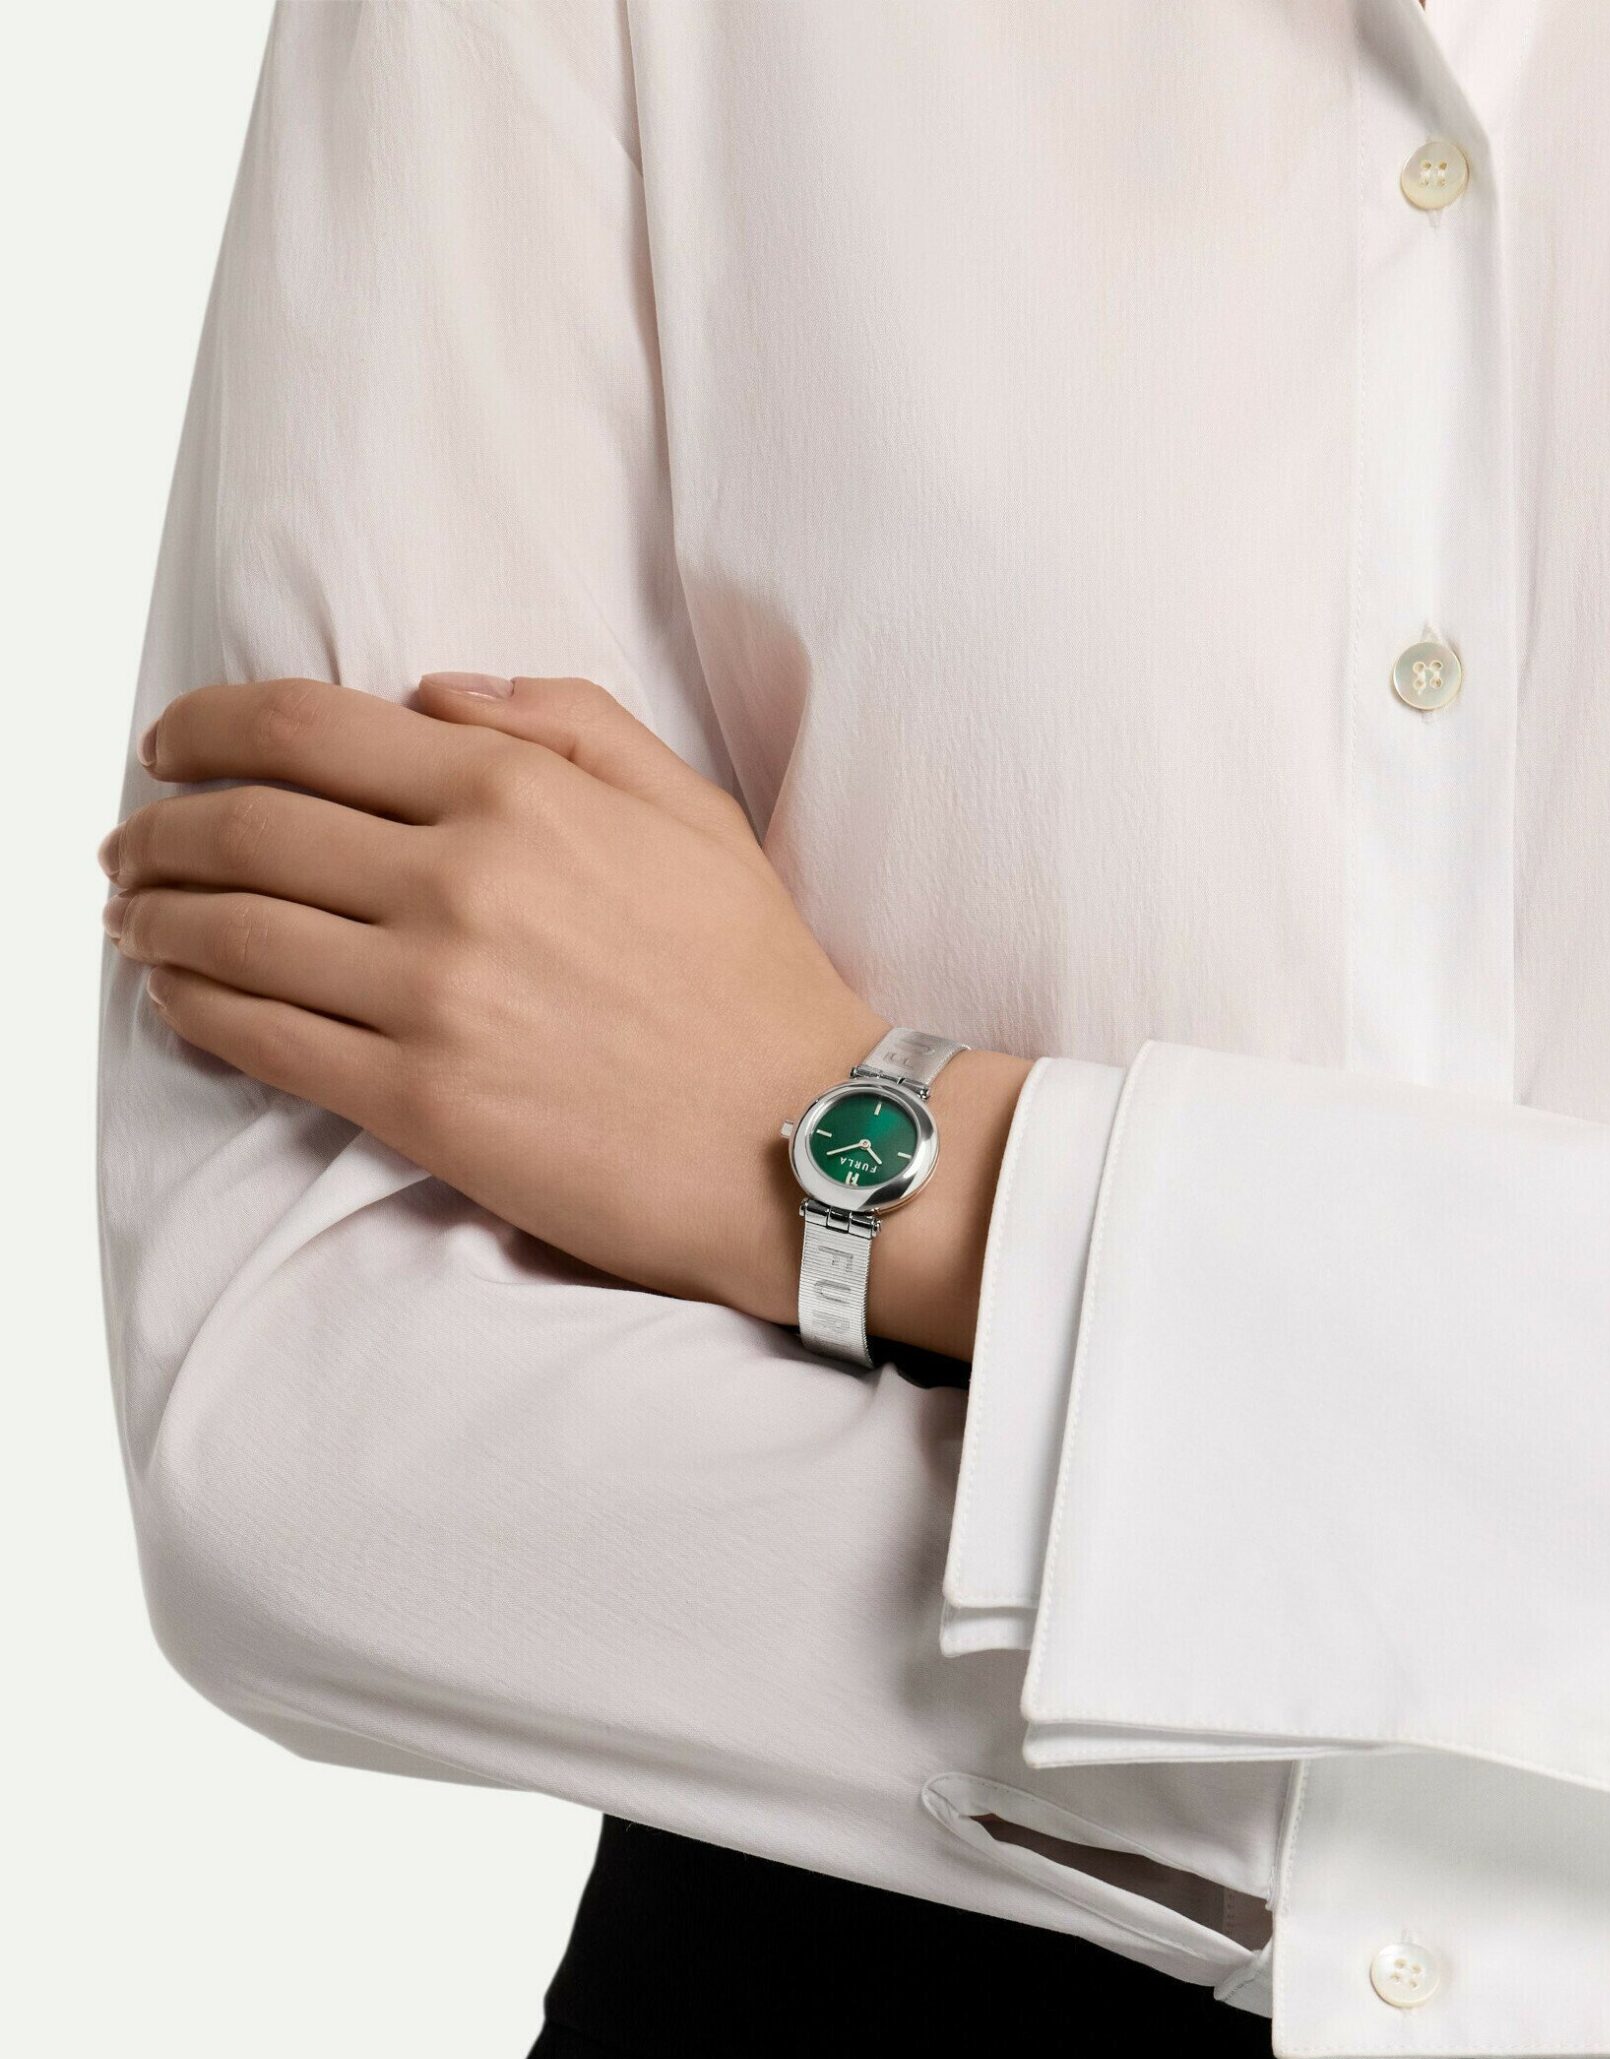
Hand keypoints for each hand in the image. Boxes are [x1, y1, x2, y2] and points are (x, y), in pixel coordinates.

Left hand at [100, 675, 1030, 1355]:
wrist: (804, 1141)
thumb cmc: (755, 982)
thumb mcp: (690, 812)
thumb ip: (567, 725)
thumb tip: (435, 693)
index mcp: (518, 794)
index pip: (306, 729)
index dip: (207, 726)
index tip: (170, 744)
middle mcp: (457, 882)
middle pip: (245, 827)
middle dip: (160, 827)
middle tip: (131, 842)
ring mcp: (430, 996)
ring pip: (232, 931)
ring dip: (157, 916)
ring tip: (135, 916)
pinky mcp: (419, 1101)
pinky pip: (260, 1038)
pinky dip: (193, 1007)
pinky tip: (176, 996)